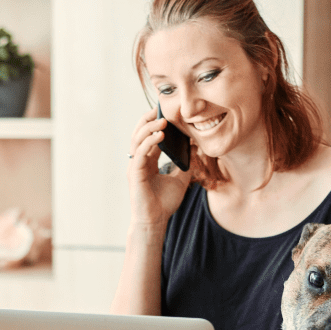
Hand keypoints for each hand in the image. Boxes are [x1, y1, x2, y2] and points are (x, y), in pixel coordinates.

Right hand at [126, 108, 190, 226]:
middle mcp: (139, 161)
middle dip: (149, 120)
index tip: (166, 112)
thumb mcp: (181, 178)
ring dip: (149, 128)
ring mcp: (135, 166)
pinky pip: (140, 153)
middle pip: (139, 133)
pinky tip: (160, 135)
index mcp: (148, 161)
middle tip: (161, 108)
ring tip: (162, 120)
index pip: (149, 136)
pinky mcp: (135, 173)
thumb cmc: (165, 203)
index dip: (155, 123)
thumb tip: (195, 146)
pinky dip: (149, 142)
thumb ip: (185, 162)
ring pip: (138, 140)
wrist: (156, 221)